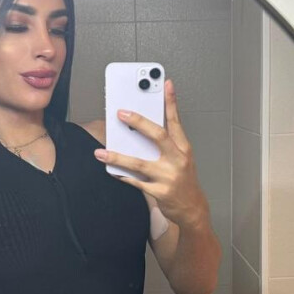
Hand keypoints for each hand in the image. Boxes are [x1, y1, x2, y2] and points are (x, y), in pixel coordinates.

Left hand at [93, 79, 209, 227]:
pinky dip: (122, 176)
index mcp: (184, 149)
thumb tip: (142, 128)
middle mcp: (177, 160)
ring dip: (118, 157)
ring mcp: (168, 177)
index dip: (171, 102)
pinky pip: (136, 182)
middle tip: (121, 113)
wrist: (193, 209)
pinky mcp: (159, 192)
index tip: (166, 84)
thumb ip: (167, 144)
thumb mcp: (182, 159)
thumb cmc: (184, 181)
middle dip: (139, 122)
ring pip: (139, 163)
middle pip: (158, 136)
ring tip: (101, 152)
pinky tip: (110, 170)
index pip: (177, 122)